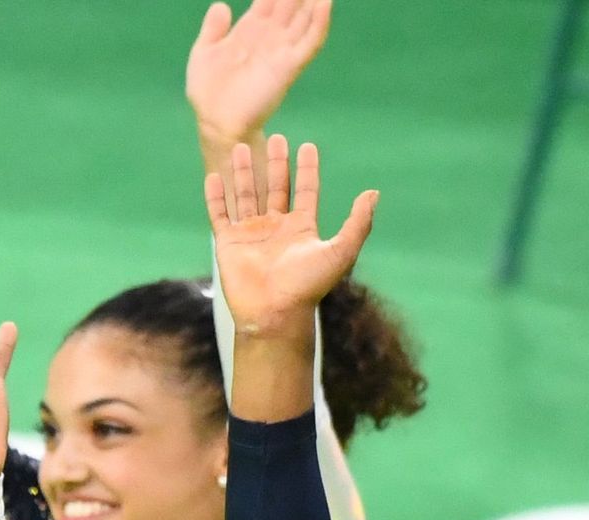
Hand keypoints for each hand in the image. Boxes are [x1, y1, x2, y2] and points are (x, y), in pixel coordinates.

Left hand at [189, 0, 332, 170]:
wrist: (215, 122)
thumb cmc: (209, 92)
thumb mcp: (204, 53)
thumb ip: (214, 29)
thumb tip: (222, 5)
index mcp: (251, 29)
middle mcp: (271, 37)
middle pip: (292, 2)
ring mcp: (281, 50)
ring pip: (305, 17)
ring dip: (315, 0)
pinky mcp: (288, 67)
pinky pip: (309, 42)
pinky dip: (319, 22)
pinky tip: (324, 3)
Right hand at [205, 135, 378, 338]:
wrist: (275, 313)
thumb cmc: (308, 286)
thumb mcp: (341, 251)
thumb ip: (358, 223)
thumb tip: (374, 193)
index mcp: (302, 229)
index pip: (305, 191)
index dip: (307, 169)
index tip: (308, 146)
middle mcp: (276, 229)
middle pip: (276, 188)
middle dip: (276, 163)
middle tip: (276, 137)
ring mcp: (251, 235)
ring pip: (246, 195)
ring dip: (244, 172)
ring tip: (240, 146)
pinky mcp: (229, 243)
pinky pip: (219, 214)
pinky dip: (216, 196)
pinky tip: (214, 176)